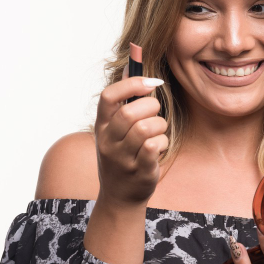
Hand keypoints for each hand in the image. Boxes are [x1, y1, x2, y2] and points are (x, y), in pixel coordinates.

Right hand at [93, 64, 166, 206]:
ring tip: (157, 132)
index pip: (108, 96)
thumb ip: (123, 100)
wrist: (119, 197)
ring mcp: (121, 158)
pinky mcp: (138, 171)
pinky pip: (154, 146)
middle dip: (151, 107)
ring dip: (159, 126)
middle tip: (156, 112)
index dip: (132, 84)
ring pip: (146, 129)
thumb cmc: (122, 156)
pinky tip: (158, 148)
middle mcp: (107, 142)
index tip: (152, 82)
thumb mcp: (115, 129)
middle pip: (129, 113)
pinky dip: (162, 143)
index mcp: (101, 126)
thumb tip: (131, 65)